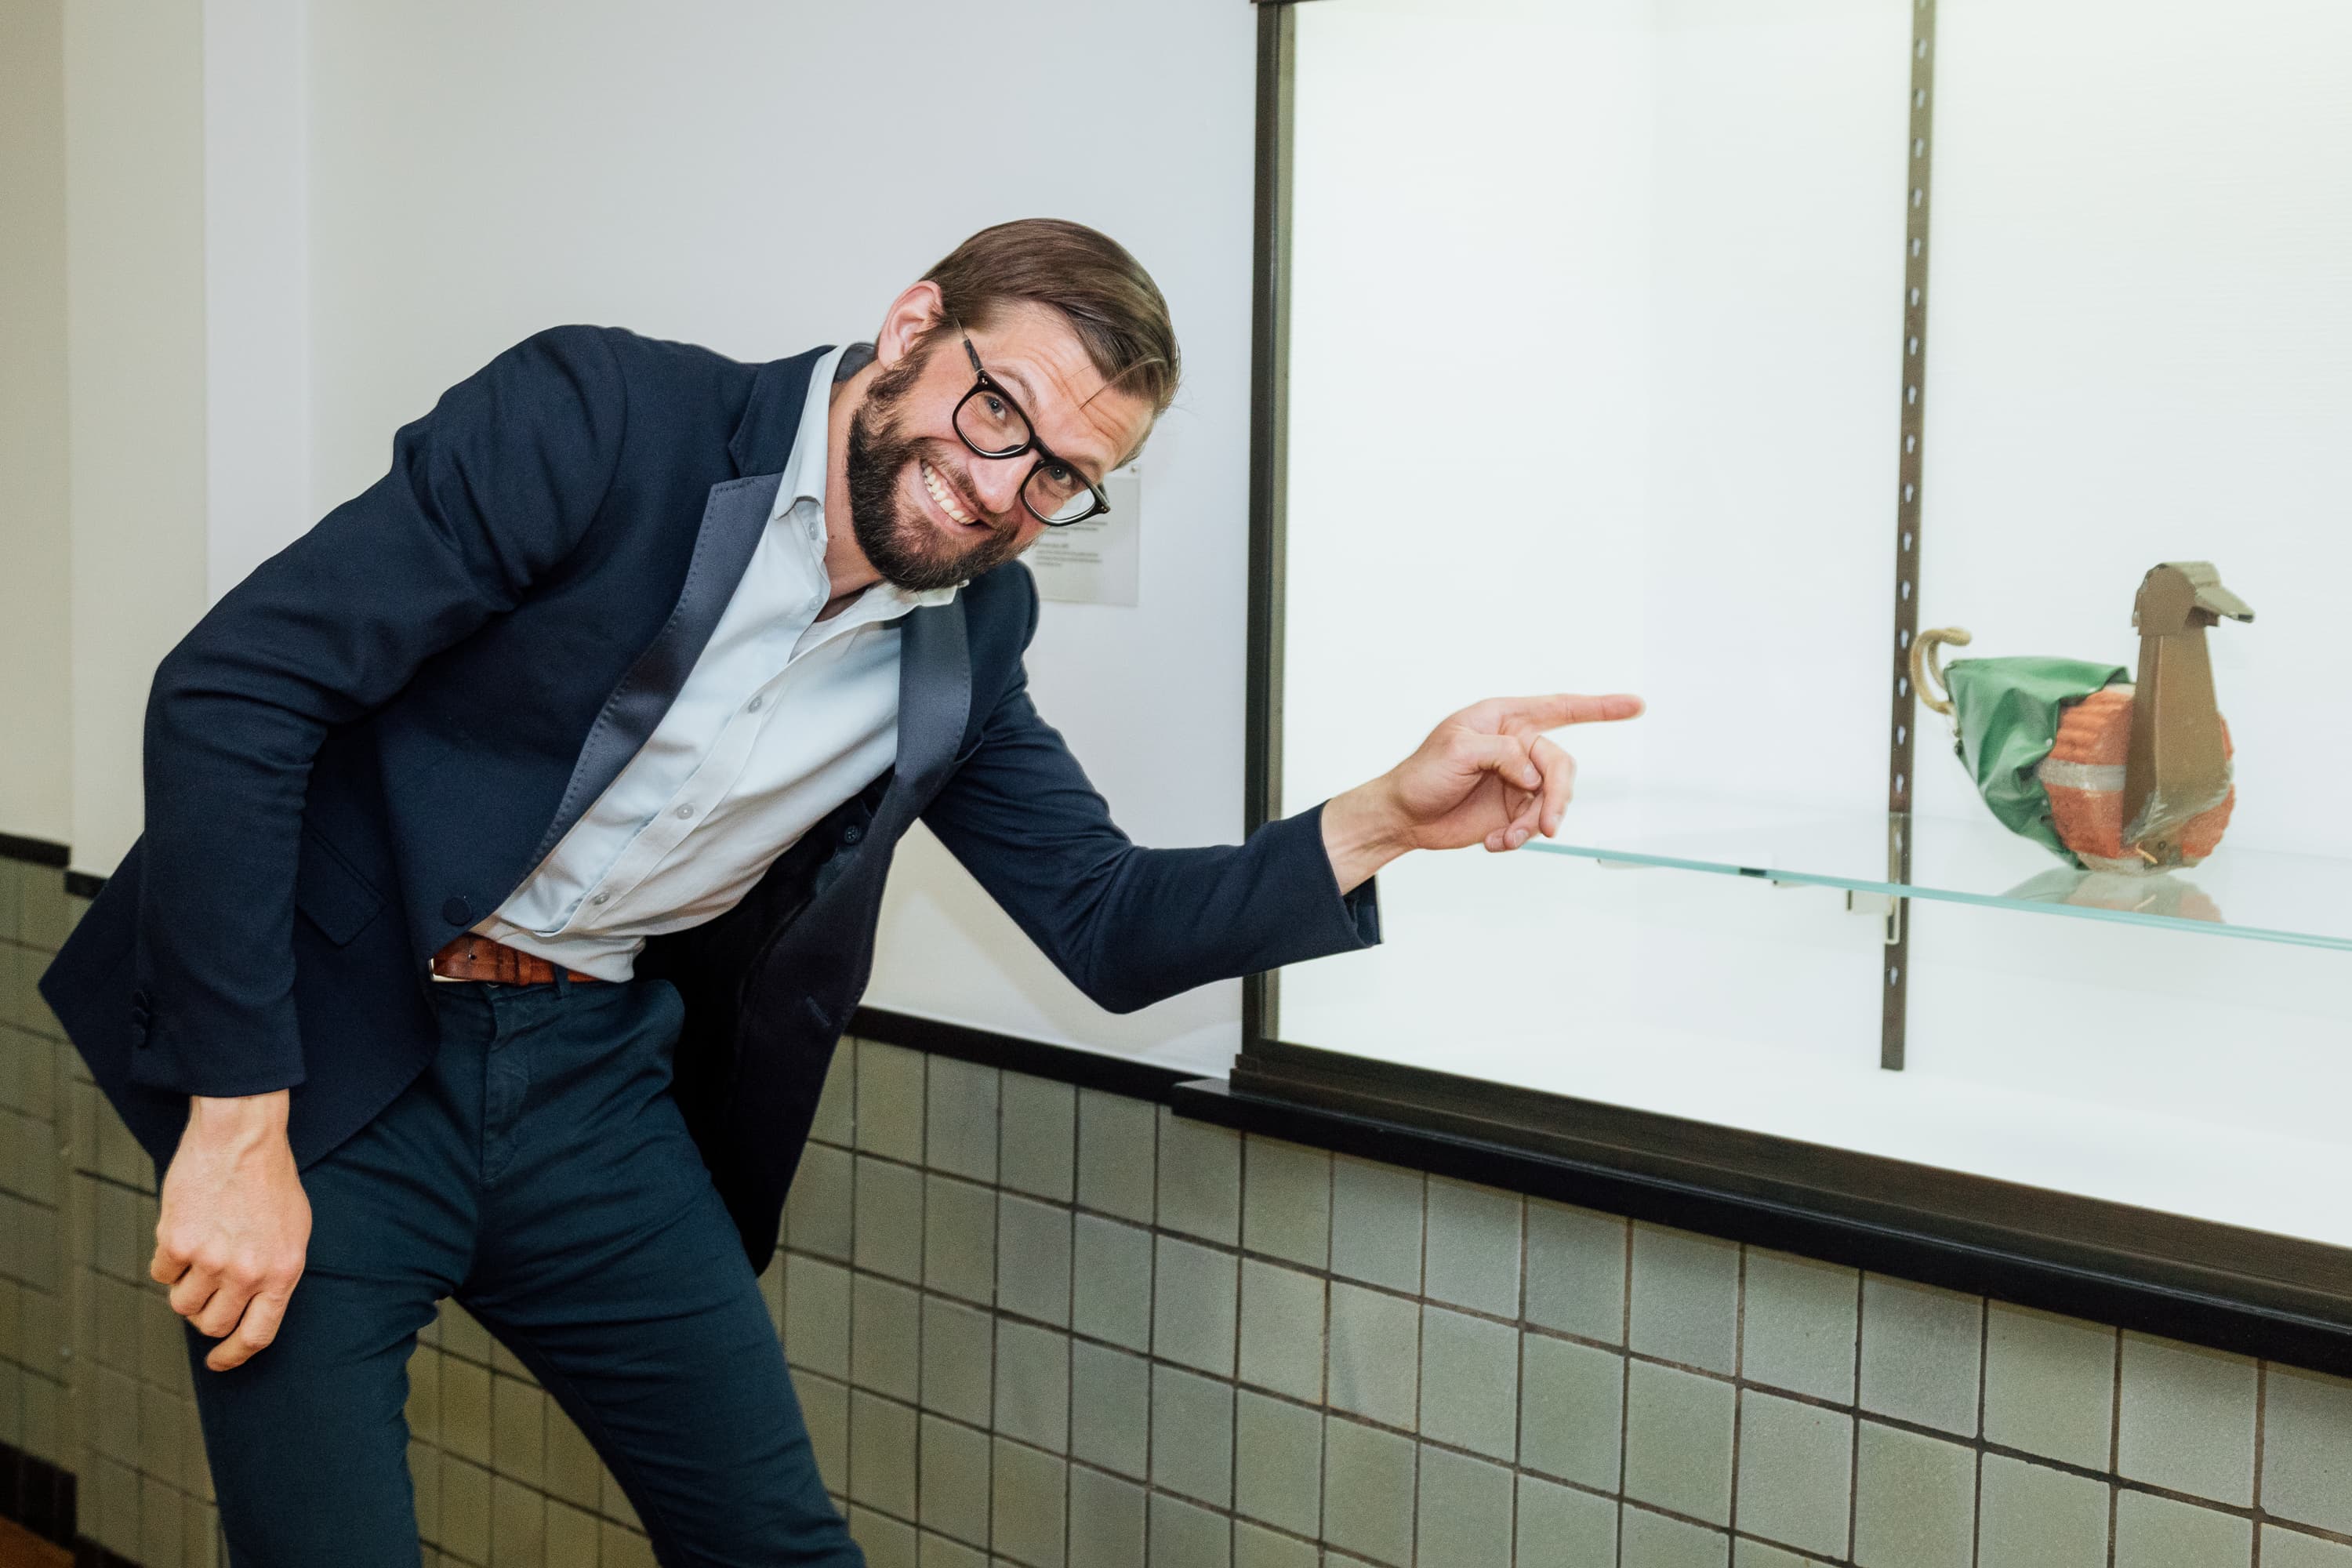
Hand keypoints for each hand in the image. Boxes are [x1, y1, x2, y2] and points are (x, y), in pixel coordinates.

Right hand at [151, 1090, 310, 1371]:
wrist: (242, 1138)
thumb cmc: (270, 1181)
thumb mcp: (294, 1231)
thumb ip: (274, 1272)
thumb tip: (251, 1311)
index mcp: (283, 1272)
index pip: (257, 1335)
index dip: (233, 1355)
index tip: (218, 1362)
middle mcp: (249, 1272)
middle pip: (212, 1324)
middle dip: (205, 1313)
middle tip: (207, 1286)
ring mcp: (212, 1259)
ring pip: (182, 1304)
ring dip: (185, 1285)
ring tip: (200, 1250)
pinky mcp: (177, 1243)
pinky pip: (161, 1273)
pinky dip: (168, 1259)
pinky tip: (185, 1231)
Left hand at [1322, 692, 1644, 891]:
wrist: (1403, 817)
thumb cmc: (1421, 774)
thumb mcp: (1456, 751)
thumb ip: (1501, 752)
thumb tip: (1533, 773)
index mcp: (1503, 719)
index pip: (1560, 708)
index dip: (1600, 707)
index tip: (1636, 705)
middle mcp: (1517, 746)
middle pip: (1561, 766)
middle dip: (1558, 797)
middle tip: (1547, 827)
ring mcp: (1518, 779)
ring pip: (1553, 799)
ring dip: (1536, 823)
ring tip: (1507, 839)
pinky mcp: (1514, 809)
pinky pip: (1536, 823)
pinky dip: (1521, 836)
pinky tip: (1495, 844)